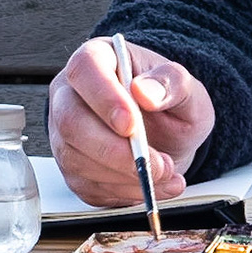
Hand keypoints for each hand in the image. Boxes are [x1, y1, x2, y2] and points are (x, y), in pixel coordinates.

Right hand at [48, 38, 216, 206]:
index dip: (104, 99)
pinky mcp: (72, 167)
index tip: (131, 125)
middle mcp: (70, 94)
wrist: (169, 131)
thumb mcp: (186, 88)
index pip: (85, 70)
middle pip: (72, 123)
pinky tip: (151, 186)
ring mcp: (65, 133)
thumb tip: (145, 92)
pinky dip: (123, 193)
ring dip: (124, 176)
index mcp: (97, 59)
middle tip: (157, 164)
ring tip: (165, 174)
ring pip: (76, 160)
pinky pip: (87, 186)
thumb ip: (172, 83)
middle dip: (116, 152)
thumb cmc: (170, 101)